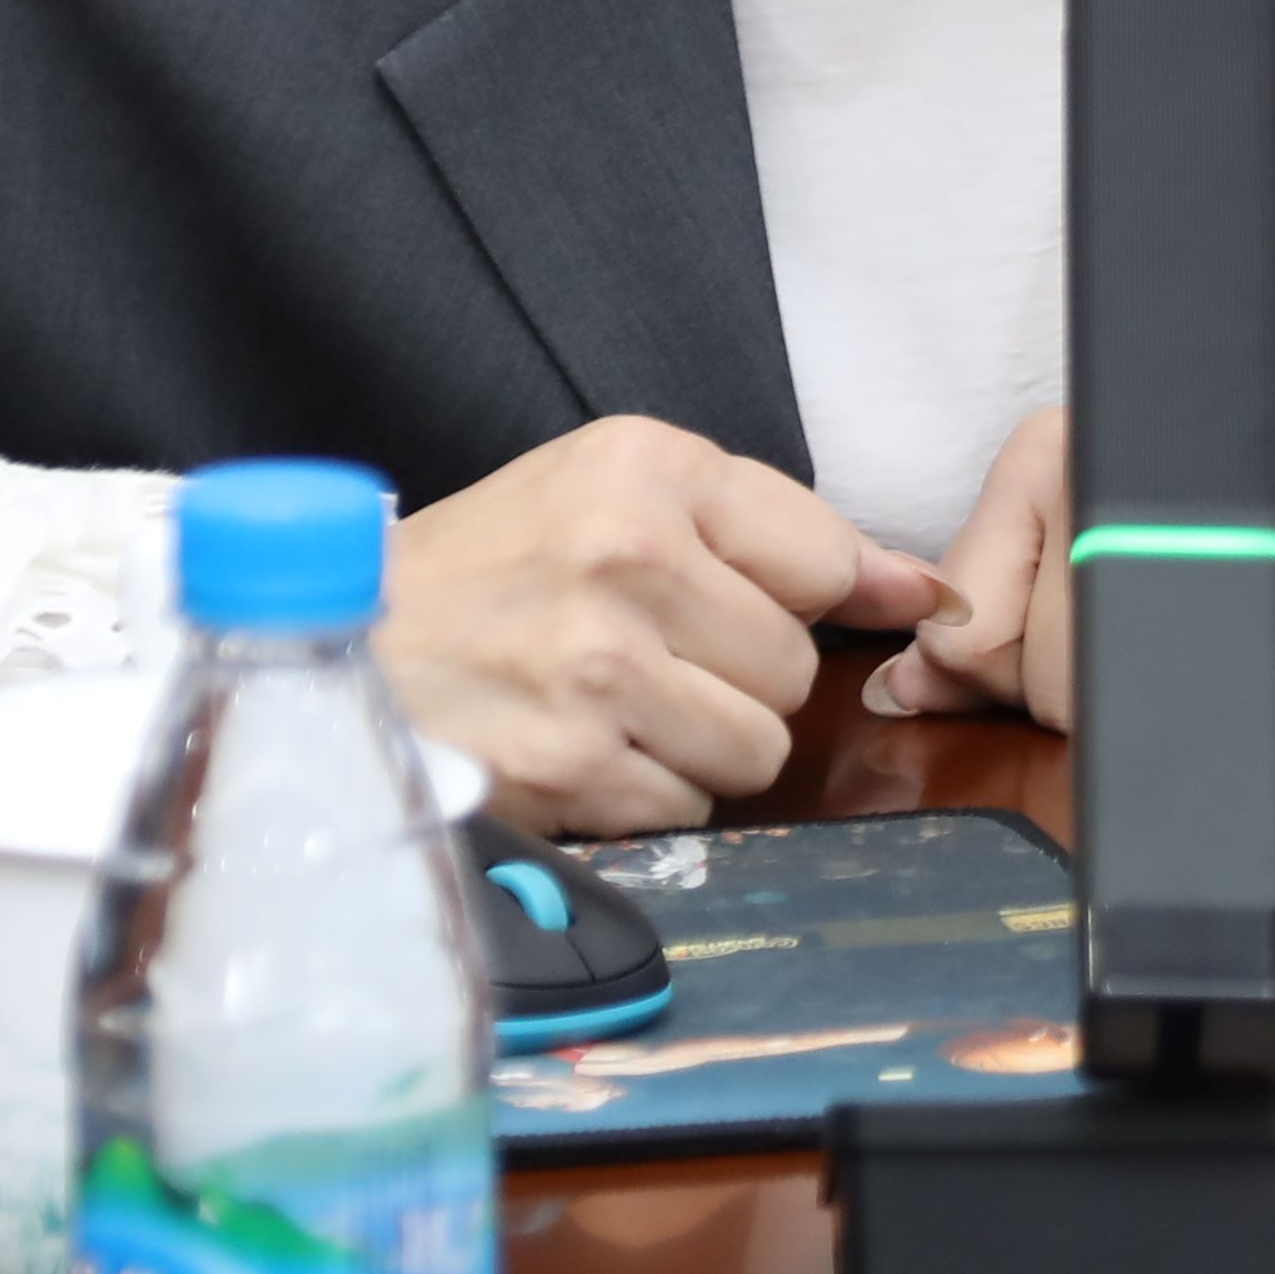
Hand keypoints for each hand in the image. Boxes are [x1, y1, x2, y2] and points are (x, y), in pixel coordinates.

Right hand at [378, 415, 947, 833]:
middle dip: (735, 677)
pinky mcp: (572, 766)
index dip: (795, 598)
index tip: (745, 609)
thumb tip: (926, 590)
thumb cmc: (492, 568)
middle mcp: (625, 556)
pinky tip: (581, 748)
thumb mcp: (617, 494)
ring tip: (614, 705)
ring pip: (756, 748)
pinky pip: (690, 807)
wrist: (347, 647)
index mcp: (643, 467)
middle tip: (643, 656)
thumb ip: (776, 532)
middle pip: (794, 666)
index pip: (824, 557)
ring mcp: (597, 668)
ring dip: (699, 745)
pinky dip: (646, 793)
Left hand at [880, 376, 1274, 727]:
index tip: (1103, 647)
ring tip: (1257, 608)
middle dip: (1119, 694)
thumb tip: (905, 688)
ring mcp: (1178, 506)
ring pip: (1110, 702)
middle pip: (1036, 684)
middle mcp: (1094, 463)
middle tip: (1205, 612)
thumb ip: (1013, 618)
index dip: (1018, 677)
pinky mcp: (1271, 553)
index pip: (961, 627)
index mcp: (1048, 452)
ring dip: (1196, 690)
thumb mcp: (1126, 550)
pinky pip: (1225, 692)